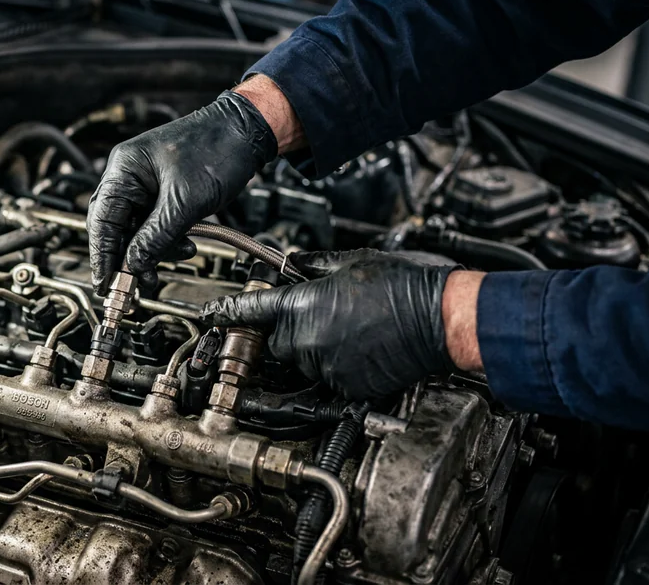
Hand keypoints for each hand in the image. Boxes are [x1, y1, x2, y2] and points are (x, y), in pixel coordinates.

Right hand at [87, 90, 278, 294]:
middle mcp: (129, 176)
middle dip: (128, 256)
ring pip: (138, 229)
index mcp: (124, 169)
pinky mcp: (163, 192)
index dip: (102, 255)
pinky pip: (156, 224)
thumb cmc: (217, 148)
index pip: (101, 220)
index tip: (106, 282)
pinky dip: (167, 239)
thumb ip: (156, 236)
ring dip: (153, 249)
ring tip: (176, 256)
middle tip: (136, 283)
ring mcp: (146, 184)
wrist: (247, 132)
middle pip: (116, 227)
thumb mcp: (185, 201)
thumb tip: (135, 264)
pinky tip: (185, 245)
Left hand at [201, 250, 477, 398]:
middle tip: (319, 315)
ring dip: (313, 348)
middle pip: (275, 341)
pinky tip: (360, 348)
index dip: (224, 313)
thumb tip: (295, 262)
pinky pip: (327, 378)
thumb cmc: (403, 286)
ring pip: (301, 361)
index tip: (208, 317)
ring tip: (349, 330)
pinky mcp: (346, 387)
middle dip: (286, 330)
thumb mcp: (351, 260)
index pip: (248, 311)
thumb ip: (314, 263)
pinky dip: (336, 366)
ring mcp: (326, 366)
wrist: (440, 319)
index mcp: (302, 304)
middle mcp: (307, 339)